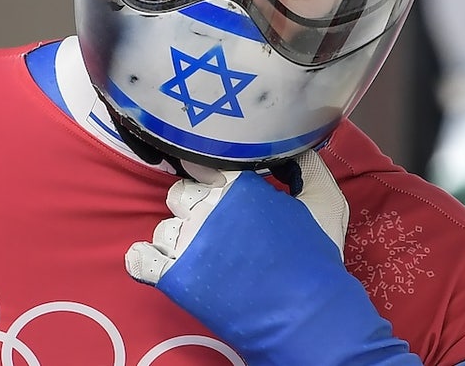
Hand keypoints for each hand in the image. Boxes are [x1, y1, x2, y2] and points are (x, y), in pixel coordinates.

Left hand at [124, 150, 418, 365]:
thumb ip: (306, 167)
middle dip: (197, 206)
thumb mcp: (325, 201)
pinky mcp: (173, 276)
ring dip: (179, 237)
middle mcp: (205, 207)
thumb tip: (292, 149)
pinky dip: (146, 260)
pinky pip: (139, 259)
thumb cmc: (317, 258)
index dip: (211, 174)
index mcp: (238, 183)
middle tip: (220, 227)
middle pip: (180, 194)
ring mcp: (186, 242)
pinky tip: (163, 263)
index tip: (220, 186)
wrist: (306, 316)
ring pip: (163, 227)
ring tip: (205, 254)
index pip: (204, 162)